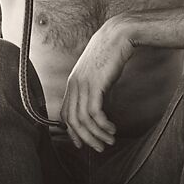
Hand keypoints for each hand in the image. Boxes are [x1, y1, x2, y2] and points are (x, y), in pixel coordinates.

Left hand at [60, 15, 135, 151]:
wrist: (118, 35)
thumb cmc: (110, 53)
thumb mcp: (97, 73)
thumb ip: (94, 88)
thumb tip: (98, 106)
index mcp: (73, 82)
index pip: (65, 113)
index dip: (73, 131)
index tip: (83, 143)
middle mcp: (74, 84)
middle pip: (72, 121)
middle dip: (85, 138)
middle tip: (99, 148)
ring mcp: (83, 84)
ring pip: (83, 120)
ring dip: (96, 135)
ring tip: (109, 142)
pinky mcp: (95, 84)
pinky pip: (94, 113)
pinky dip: (102, 126)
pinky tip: (112, 129)